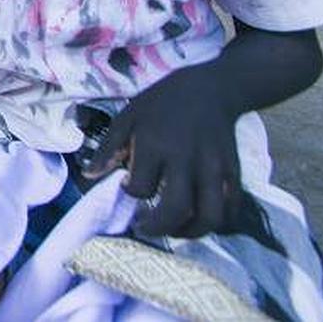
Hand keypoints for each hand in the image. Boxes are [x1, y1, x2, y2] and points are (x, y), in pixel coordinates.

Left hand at [88, 65, 243, 238]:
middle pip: (176, 209)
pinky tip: (198, 219)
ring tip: (173, 229)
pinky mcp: (233, 173)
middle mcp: (186, 160)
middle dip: (158, 228)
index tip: (127, 186)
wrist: (211, 88)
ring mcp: (213, 168)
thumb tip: (89, 176)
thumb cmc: (161, 103)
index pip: (141, 187)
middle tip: (146, 227)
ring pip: (209, 217)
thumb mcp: (128, 117)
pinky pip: (230, 210)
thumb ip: (109, 148)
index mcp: (155, 144)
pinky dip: (217, 224)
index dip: (130, 193)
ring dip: (189, 233)